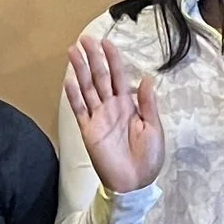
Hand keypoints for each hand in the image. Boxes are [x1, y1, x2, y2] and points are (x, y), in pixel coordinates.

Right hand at [64, 32, 164, 192]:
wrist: (135, 184)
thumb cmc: (148, 158)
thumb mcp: (154, 128)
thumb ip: (147, 104)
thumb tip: (147, 79)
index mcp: (128, 105)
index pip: (119, 76)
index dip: (113, 59)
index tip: (107, 42)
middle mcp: (111, 108)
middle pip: (100, 77)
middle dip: (93, 58)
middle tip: (85, 39)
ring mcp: (98, 118)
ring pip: (87, 88)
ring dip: (80, 70)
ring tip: (73, 51)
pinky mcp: (88, 131)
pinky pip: (80, 109)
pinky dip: (74, 95)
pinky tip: (69, 80)